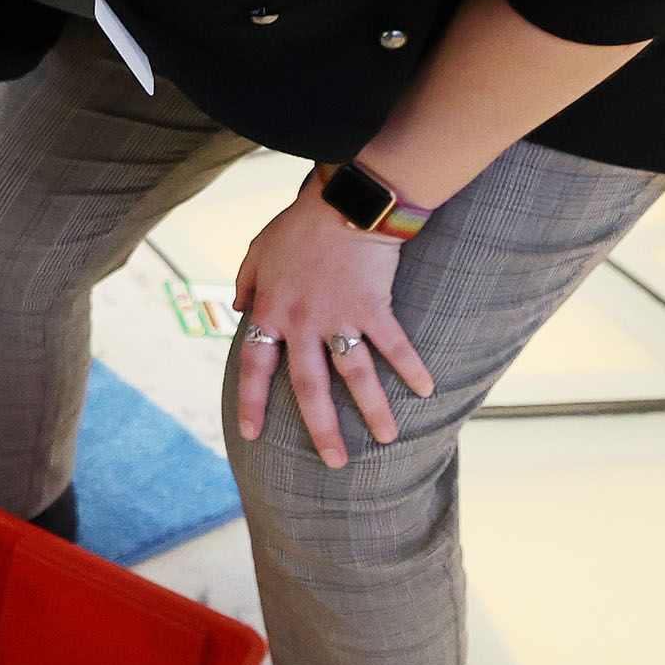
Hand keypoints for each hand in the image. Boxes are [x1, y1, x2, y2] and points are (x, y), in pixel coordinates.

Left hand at [232, 171, 435, 467]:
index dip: (252, 402)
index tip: (251, 435)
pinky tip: (426, 391)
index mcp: (271, 312)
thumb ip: (246, 283)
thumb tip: (238, 310)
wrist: (344, 202)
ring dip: (373, 410)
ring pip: (355, 376)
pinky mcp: (374, 308)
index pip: (254, 367)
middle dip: (322, 429)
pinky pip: (394, 346)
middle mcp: (303, 324)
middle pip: (309, 388)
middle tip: (335, 462)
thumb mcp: (257, 250)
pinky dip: (411, 368)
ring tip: (387, 438)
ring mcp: (339, 318)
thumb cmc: (300, 224)